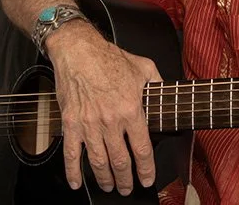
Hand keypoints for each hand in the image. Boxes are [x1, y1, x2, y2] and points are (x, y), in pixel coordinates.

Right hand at [46, 21, 162, 195]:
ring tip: (110, 187)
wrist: (79, 50)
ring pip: (98, 162)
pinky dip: (73, 171)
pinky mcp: (71, 123)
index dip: (146, 169)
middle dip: (126, 180)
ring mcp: (89, 124)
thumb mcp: (145, 67)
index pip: (142, 149)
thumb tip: (168, 95)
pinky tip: (77, 182)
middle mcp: (111, 121)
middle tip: (128, 188)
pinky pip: (71, 153)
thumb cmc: (110, 57)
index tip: (147, 179)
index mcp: (131, 109)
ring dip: (105, 179)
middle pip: (120, 161)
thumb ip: (158, 84)